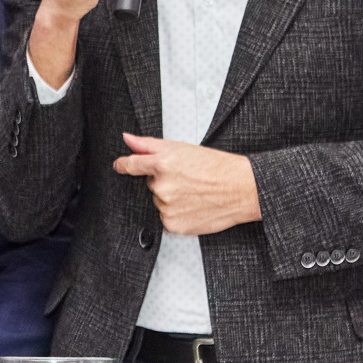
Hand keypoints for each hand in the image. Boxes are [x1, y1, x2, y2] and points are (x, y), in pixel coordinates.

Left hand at [113, 134, 261, 235]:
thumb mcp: (183, 148)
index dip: (124, 165)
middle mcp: (161, 186)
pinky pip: (167, 218)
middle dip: (165, 182)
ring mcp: (167, 207)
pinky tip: (195, 206)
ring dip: (172, 199)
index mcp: (162, 164)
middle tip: (188, 179)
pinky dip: (177, 214)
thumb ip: (149, 144)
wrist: (243, 189)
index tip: (119, 165)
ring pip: (159, 202)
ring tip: (195, 193)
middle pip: (150, 185)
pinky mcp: (173, 224)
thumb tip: (127, 138)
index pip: (131, 165)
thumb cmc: (217, 166)